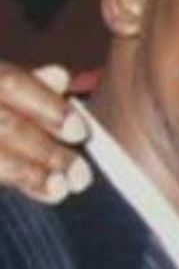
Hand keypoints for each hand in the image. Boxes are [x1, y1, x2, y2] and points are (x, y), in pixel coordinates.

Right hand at [0, 64, 92, 203]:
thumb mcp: (0, 92)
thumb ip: (28, 86)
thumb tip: (61, 76)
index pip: (9, 83)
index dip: (47, 106)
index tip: (79, 132)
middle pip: (4, 124)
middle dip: (46, 151)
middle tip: (81, 175)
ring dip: (27, 173)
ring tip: (60, 190)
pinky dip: (12, 181)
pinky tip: (35, 192)